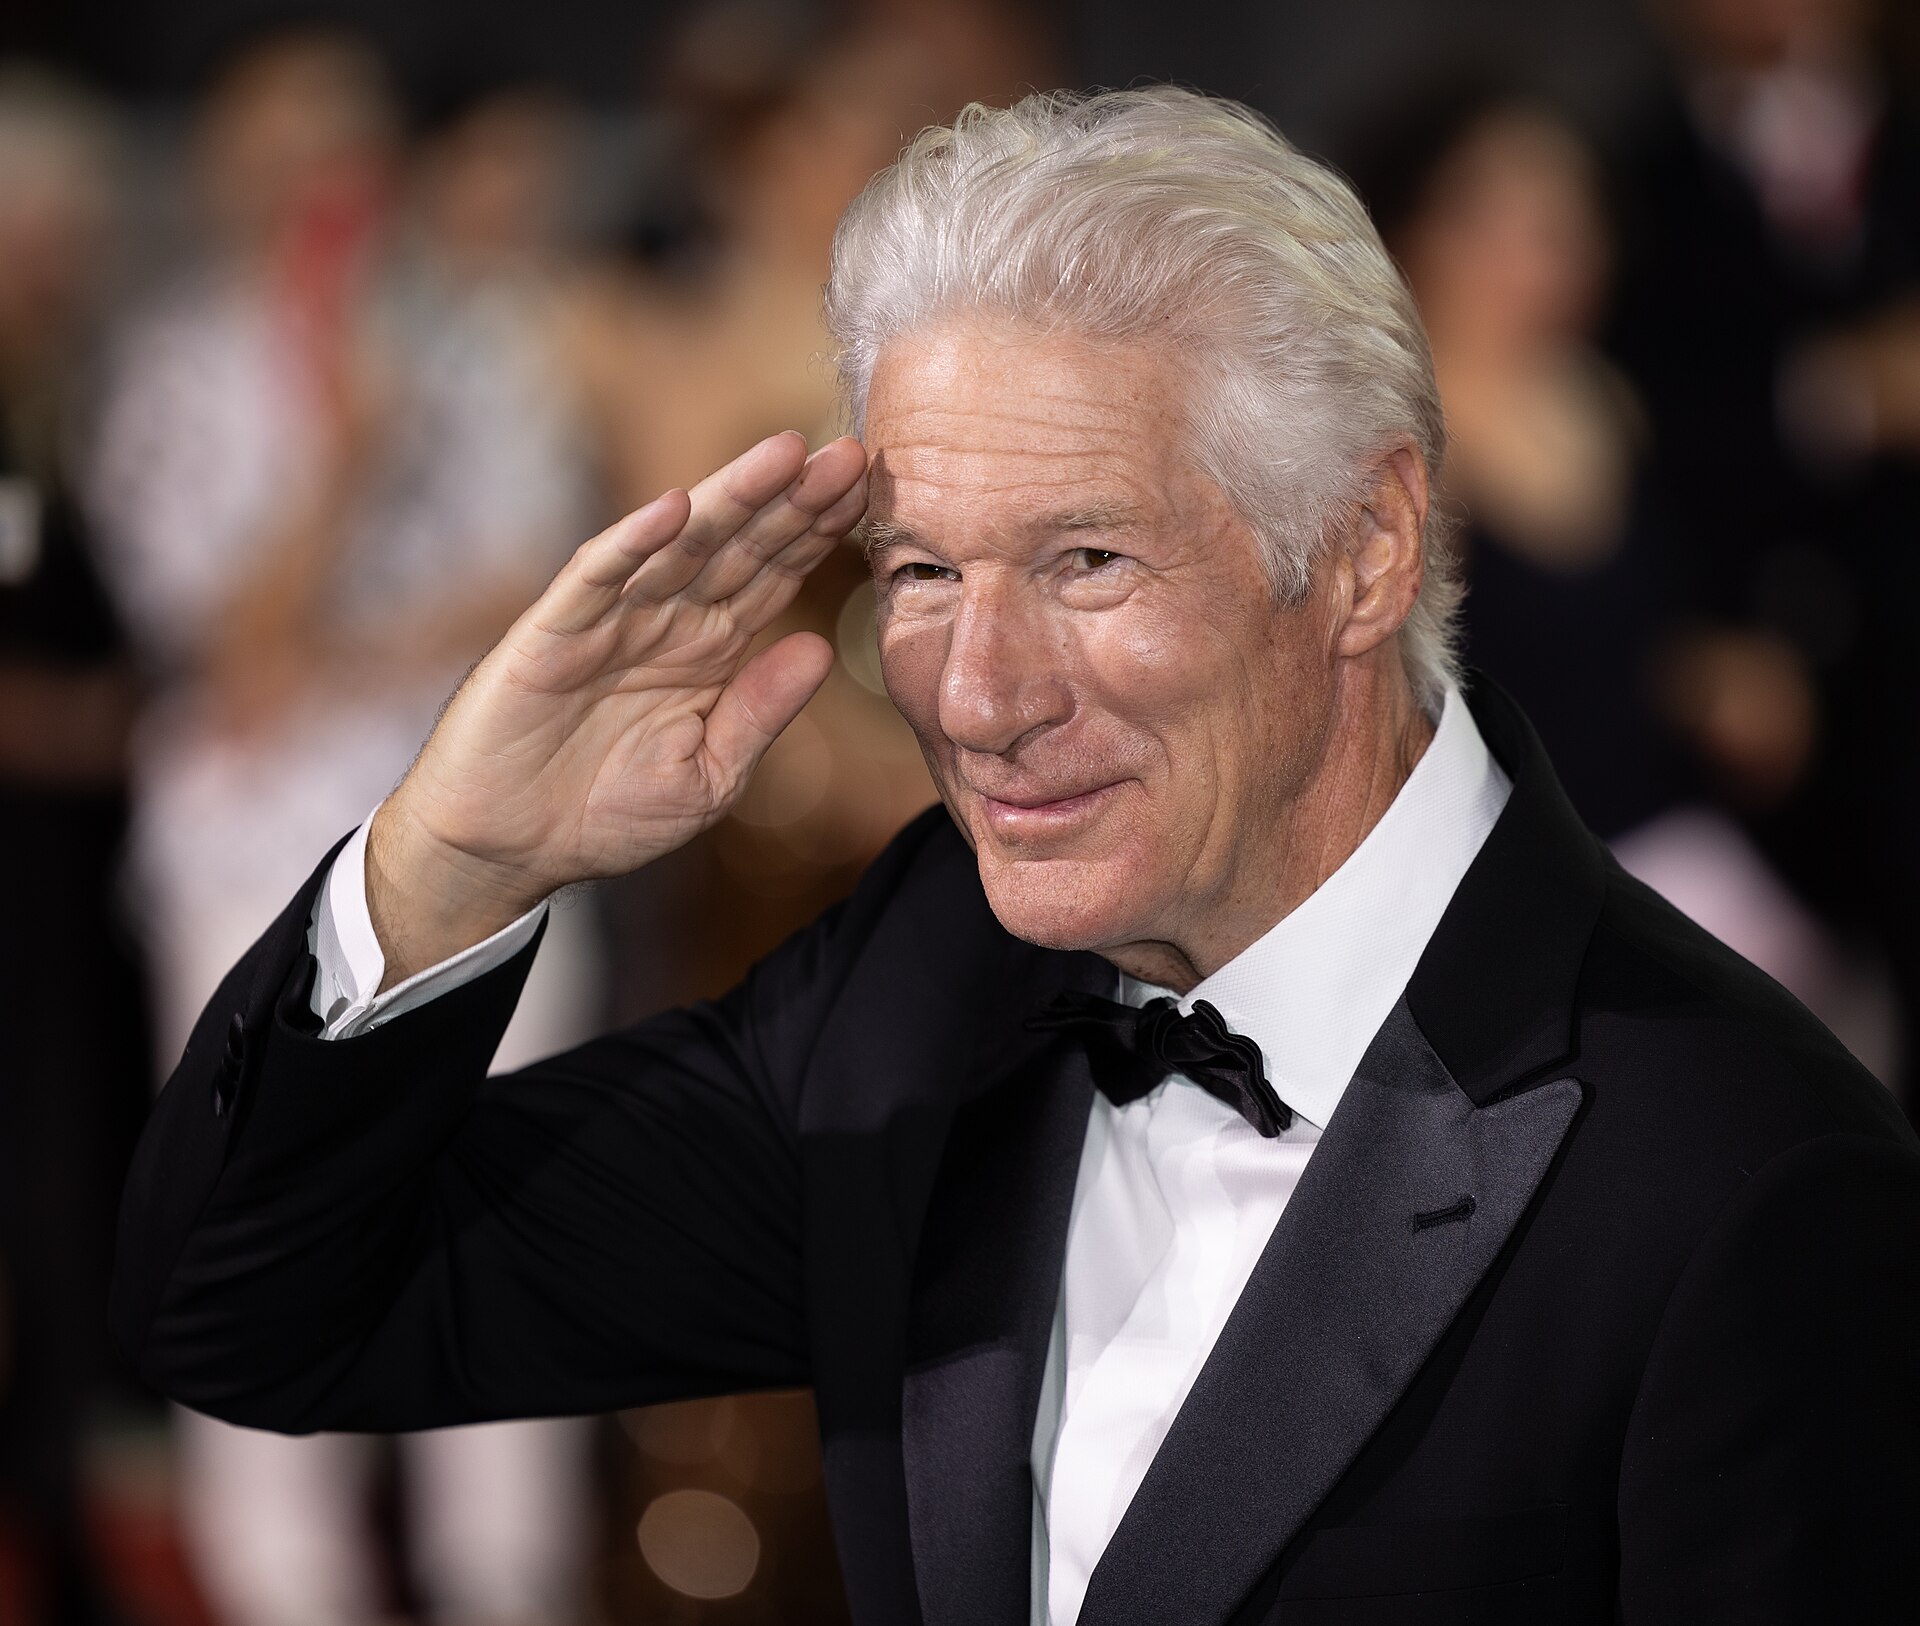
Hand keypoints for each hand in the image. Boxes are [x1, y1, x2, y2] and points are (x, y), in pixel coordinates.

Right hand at [368, 431, 867, 985]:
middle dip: (793, 499)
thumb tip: (821, 648)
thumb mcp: (708, 775)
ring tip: (785, 454)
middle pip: (740, 545)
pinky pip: (596, 579)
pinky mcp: (554, 634)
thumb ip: (760, 713)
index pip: (773, 574)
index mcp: (710, 649)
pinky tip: (675, 507)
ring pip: (679, 545)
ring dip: (731, 497)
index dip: (818, 533)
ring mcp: (610, 619)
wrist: (509, 849)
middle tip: (850, 453)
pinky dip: (632, 542)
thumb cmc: (606, 814)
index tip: (869, 491)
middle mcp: (666, 620)